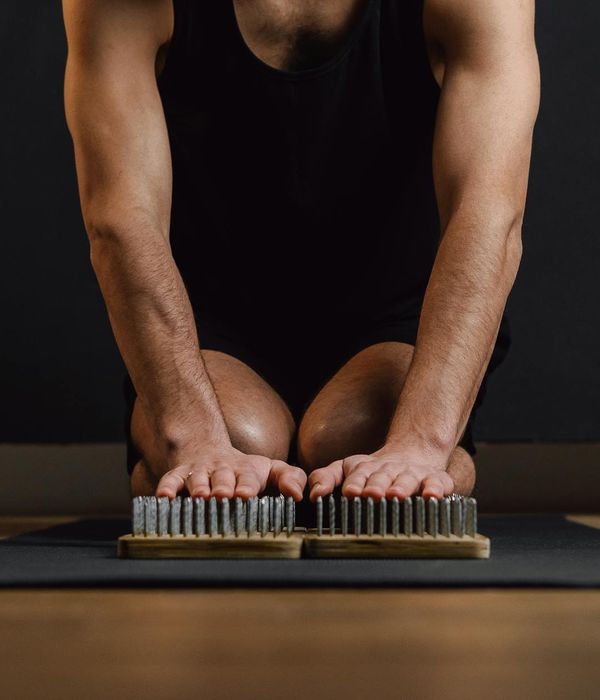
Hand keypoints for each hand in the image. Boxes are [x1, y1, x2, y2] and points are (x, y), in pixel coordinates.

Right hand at [155, 444, 306, 500]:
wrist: (205, 448)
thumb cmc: (244, 470)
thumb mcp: (271, 469)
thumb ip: (290, 478)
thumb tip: (299, 495)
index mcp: (246, 470)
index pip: (248, 477)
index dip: (247, 485)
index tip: (247, 494)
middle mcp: (222, 469)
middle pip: (223, 477)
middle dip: (223, 486)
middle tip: (224, 496)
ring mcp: (199, 472)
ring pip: (198, 478)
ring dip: (199, 487)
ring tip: (200, 496)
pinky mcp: (179, 475)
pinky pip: (171, 480)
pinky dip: (167, 488)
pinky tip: (164, 498)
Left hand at [308, 443, 453, 501]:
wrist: (413, 454)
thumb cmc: (373, 471)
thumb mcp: (346, 469)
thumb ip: (325, 478)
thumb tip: (313, 495)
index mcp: (366, 468)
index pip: (358, 474)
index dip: (355, 482)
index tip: (351, 491)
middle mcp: (389, 470)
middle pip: (382, 477)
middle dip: (376, 485)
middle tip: (372, 495)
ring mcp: (412, 474)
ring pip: (406, 480)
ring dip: (402, 487)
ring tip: (396, 495)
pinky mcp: (434, 479)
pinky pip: (437, 484)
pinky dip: (435, 489)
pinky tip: (432, 496)